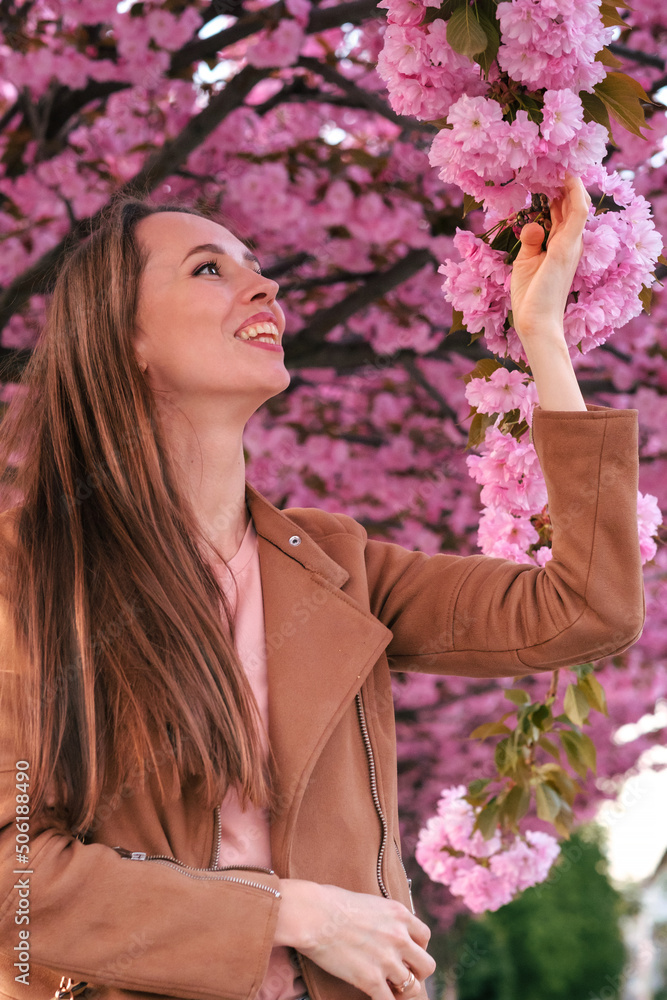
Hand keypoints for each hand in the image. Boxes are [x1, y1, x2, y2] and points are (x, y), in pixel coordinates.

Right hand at [275, 879, 435, 999]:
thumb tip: (380, 926)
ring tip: (388, 988)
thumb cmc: (330, 902)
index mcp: (399, 914)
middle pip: (427, 965)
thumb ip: (382, 917)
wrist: (312, 914)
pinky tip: (375, 996)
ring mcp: (387, 960)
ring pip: (413, 987)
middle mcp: (399, 937)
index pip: (424, 937)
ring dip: (400, 990)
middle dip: (416, 972)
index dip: (416, 948)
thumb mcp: (368, 901)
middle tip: (401, 974)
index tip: (405, 953)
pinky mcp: (371, 979)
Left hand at [510, 175, 590, 341]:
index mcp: (560, 245)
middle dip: (563, 182)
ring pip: (578, 203)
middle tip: (552, 160)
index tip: (546, 173)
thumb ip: (530, 241)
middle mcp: (570, 242)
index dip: (557, 191)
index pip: (563, 212)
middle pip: (572, 204)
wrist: (535, 321)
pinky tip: (568, 176)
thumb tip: (533, 223)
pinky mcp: (566, 247)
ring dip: (570, 182)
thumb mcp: (526, 262)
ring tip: (560, 160)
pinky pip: (577, 213)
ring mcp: (570, 244)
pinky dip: (574, 193)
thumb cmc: (530, 296)